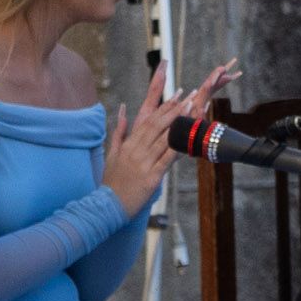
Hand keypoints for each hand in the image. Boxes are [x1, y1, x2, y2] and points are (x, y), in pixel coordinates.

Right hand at [102, 60, 238, 208]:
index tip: (177, 94)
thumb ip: (119, 132)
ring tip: (193, 109)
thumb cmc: (111, 181)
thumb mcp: (111, 154)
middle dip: (176, 108)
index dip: (165, 106)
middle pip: (159, 125)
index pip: (149, 120)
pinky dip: (179, 148)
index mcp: (129, 144)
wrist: (107, 205)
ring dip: (180, 123)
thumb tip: (124, 110)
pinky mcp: (151, 177)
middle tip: (190, 95)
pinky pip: (167, 160)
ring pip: (165, 139)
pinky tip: (189, 138)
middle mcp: (136, 150)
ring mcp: (144, 163)